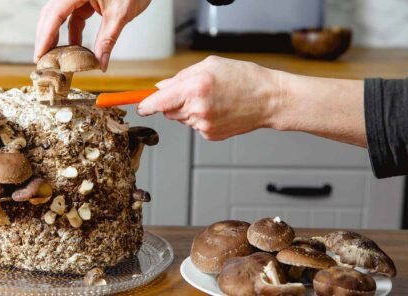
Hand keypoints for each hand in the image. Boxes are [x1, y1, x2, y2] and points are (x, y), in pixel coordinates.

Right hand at [34, 0, 150, 70]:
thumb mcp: (120, 15)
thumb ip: (107, 39)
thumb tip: (100, 63)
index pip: (54, 13)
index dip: (45, 36)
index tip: (39, 55)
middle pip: (51, 14)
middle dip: (46, 37)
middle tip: (42, 60)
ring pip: (60, 16)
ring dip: (58, 37)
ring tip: (55, 57)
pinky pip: (73, 17)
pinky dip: (73, 32)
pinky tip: (74, 48)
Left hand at [137, 56, 366, 146]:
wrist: (270, 99)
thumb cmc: (244, 78)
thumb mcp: (209, 65)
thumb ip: (181, 76)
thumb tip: (160, 87)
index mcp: (194, 88)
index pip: (158, 101)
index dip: (145, 104)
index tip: (138, 106)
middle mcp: (196, 109)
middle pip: (168, 110)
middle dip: (172, 101)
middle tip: (193, 92)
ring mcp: (203, 125)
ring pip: (181, 118)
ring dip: (187, 110)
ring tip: (212, 100)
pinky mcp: (210, 135)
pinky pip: (194, 126)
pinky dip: (200, 118)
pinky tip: (218, 110)